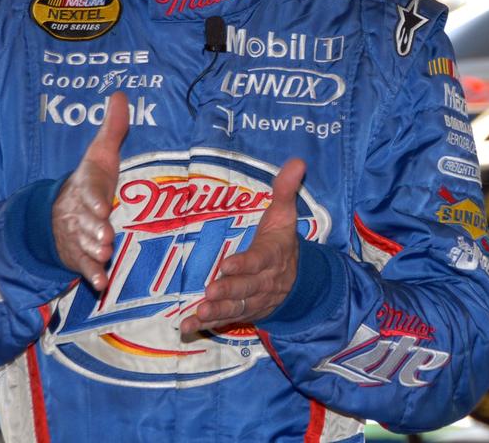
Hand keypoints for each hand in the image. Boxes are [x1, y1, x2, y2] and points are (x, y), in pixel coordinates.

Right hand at [51, 92, 128, 291]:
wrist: (58, 211)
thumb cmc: (89, 181)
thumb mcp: (100, 154)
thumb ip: (113, 128)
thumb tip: (120, 94)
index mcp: (86, 188)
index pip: (90, 193)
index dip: (94, 201)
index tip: (102, 207)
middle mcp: (79, 214)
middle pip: (86, 223)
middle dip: (94, 230)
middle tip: (105, 237)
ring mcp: (77, 236)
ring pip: (84, 245)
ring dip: (93, 252)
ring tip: (104, 256)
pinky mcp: (78, 255)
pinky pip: (83, 267)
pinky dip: (91, 275)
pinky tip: (100, 284)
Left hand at [180, 158, 305, 338]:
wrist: (299, 282)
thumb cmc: (281, 242)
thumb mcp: (285, 215)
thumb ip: (286, 190)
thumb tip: (296, 161)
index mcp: (272, 256)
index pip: (259, 260)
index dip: (244, 264)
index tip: (226, 264)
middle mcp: (264, 281)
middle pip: (247, 288)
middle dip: (229, 291)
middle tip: (210, 292)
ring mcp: (254, 300)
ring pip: (236, 307)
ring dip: (218, 312)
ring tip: (199, 313)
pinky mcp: (243, 312)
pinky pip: (225, 321)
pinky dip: (207, 326)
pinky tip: (188, 327)